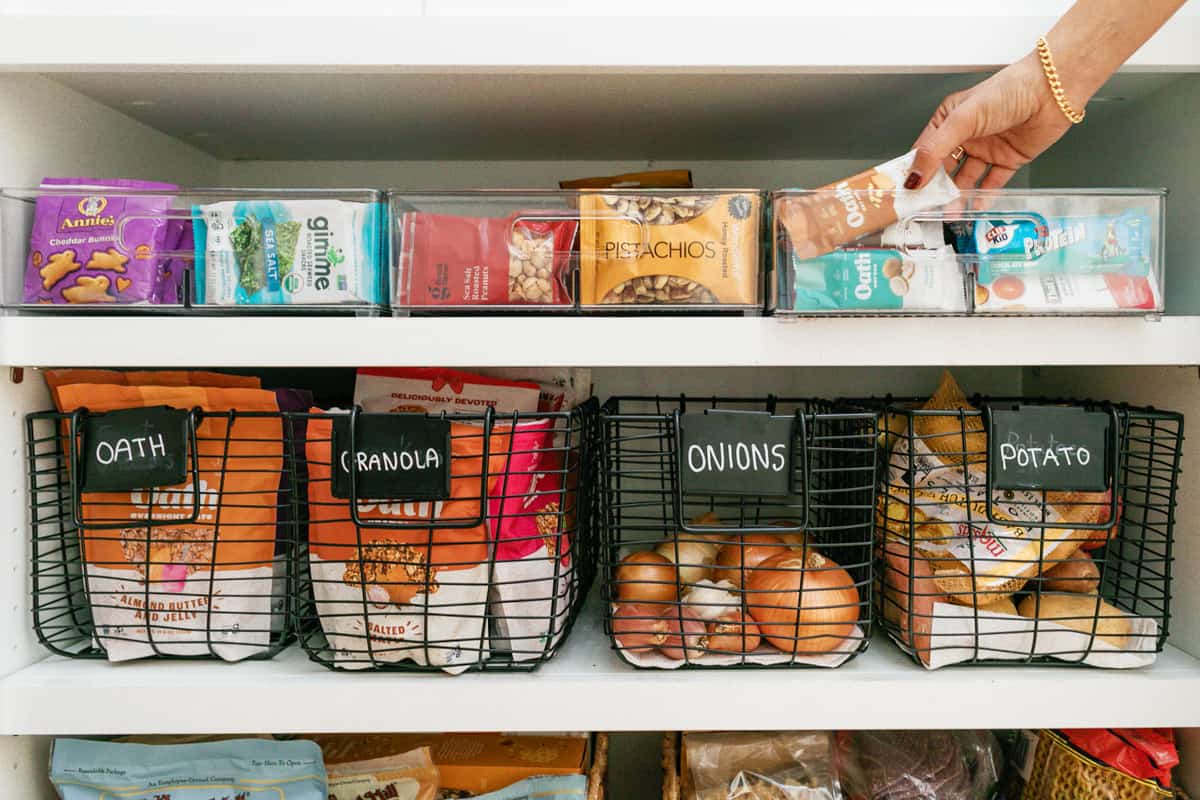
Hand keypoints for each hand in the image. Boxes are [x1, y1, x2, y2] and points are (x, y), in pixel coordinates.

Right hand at [906, 53, 1076, 190]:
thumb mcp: (963, 119)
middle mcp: (966, 135)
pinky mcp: (1008, 159)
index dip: (914, 171)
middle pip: (944, 169)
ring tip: (951, 212)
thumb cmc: (1010, 90)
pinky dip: (984, 196)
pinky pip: (992, 183)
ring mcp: (986, 148)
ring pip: (966, 179)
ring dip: (958, 196)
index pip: (924, 151)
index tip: (906, 191)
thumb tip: (915, 175)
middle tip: (926, 207)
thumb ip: (936, 149)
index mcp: (949, 120)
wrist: (1053, 92)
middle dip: (936, 189)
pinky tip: (975, 206)